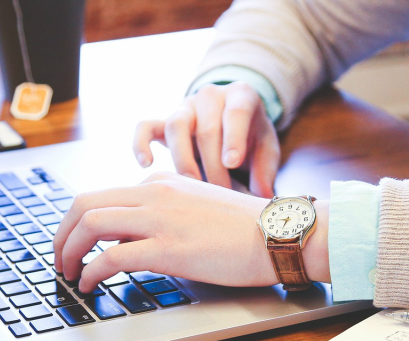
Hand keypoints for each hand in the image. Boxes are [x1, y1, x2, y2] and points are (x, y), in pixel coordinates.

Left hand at [52, 172, 329, 290]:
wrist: (279, 233)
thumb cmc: (246, 228)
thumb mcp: (196, 207)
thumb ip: (163, 214)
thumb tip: (129, 239)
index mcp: (161, 183)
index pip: (103, 195)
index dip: (78, 222)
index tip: (74, 243)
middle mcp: (155, 193)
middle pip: (85, 203)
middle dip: (61, 233)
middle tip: (59, 258)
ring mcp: (160, 219)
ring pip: (91, 224)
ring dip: (68, 250)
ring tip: (68, 272)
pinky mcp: (168, 248)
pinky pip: (111, 256)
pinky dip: (91, 271)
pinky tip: (90, 284)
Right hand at [133, 82, 280, 197]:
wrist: (233, 119)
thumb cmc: (252, 136)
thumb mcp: (267, 148)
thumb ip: (266, 170)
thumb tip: (262, 196)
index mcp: (241, 95)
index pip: (235, 112)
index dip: (233, 138)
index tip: (232, 163)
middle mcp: (210, 96)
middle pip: (206, 128)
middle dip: (213, 165)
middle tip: (221, 193)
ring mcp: (185, 107)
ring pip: (176, 126)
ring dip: (183, 160)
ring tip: (192, 186)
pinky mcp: (165, 121)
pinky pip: (146, 127)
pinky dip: (141, 143)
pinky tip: (146, 164)